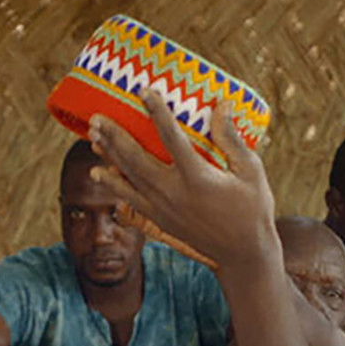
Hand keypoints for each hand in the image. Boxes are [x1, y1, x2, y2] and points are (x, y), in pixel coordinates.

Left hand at [87, 88, 278, 274]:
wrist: (243, 254)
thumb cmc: (253, 209)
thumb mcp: (251, 171)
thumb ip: (232, 140)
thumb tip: (221, 105)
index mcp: (198, 177)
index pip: (171, 138)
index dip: (157, 112)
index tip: (144, 91)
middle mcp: (174, 193)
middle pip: (136, 159)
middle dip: (115, 136)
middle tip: (97, 117)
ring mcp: (163, 209)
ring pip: (128, 179)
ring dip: (108, 156)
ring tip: (91, 137)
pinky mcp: (160, 220)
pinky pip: (131, 200)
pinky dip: (114, 185)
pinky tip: (100, 173)